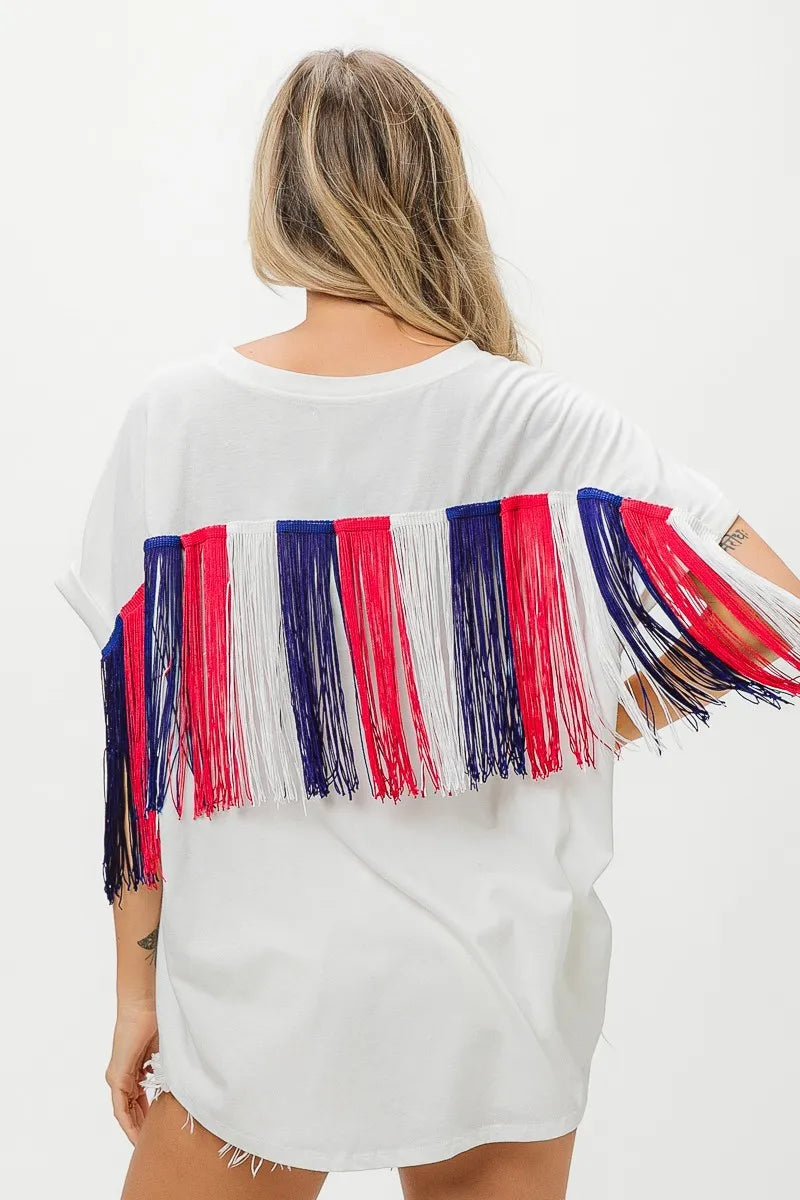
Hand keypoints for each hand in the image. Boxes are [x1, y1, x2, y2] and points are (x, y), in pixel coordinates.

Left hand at [106, 1004, 158, 1143]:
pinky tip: (135, 1133)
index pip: (138, 1099)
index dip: (146, 1115)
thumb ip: (166, 1067)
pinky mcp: (116, 1076)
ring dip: (134, 1127)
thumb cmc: (157, 1020)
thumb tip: (179, 1082)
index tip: (155, 1129)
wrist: (144, 1005)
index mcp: (134, 1069)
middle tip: (150, 1143)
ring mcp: (117, 1076)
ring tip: (144, 1143)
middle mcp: (122, 1075)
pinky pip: (120, 1106)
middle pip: (130, 1108)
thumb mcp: (164, 1051)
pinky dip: (128, 1120)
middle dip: (140, 1125)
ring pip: (124, 1110)